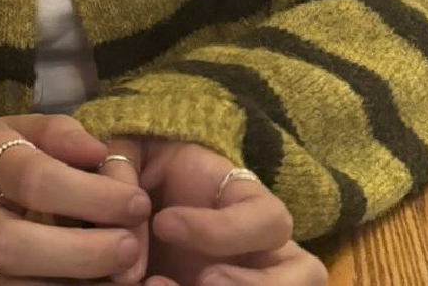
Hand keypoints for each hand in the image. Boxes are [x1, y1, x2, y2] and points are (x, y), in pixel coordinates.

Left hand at [140, 139, 326, 285]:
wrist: (141, 206)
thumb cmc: (147, 173)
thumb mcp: (133, 155)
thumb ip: (124, 168)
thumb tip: (133, 211)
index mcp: (250, 202)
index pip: (268, 219)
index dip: (221, 230)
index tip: (164, 223)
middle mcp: (268, 250)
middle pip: (303, 276)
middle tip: (201, 280)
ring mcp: (259, 279)